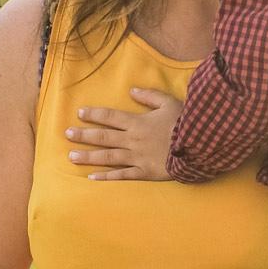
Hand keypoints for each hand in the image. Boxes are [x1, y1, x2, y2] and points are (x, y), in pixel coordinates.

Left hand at [64, 87, 181, 180]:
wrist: (201, 145)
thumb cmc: (186, 122)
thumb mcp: (169, 102)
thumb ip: (149, 96)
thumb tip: (131, 90)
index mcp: (138, 122)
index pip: (110, 117)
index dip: (94, 115)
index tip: (79, 113)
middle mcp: (133, 140)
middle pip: (103, 137)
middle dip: (83, 135)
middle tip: (66, 134)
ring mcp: (138, 158)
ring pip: (108, 157)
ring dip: (89, 156)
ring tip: (71, 156)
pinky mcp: (145, 172)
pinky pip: (123, 176)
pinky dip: (107, 177)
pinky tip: (92, 178)